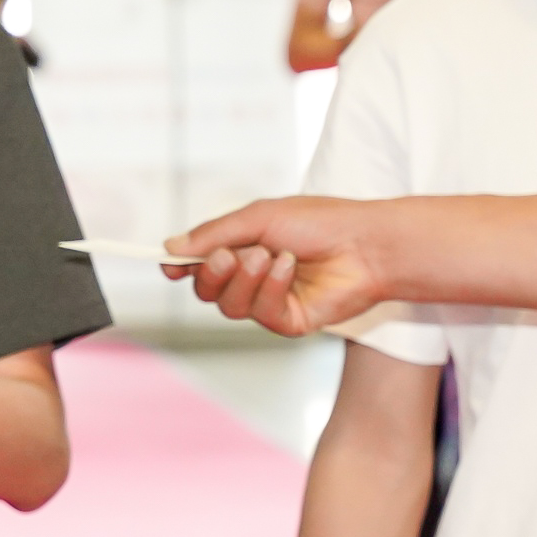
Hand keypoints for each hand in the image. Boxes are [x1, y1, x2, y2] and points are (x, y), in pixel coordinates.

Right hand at [174, 197, 391, 336]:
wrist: (367, 244)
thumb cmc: (321, 222)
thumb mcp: (259, 216)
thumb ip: (213, 234)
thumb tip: (170, 246)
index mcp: (241, 247)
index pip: (198, 262)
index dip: (179, 265)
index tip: (169, 264)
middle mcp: (252, 277)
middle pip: (205, 289)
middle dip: (210, 273)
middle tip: (228, 255)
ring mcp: (270, 300)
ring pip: (228, 305)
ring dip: (244, 279)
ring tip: (269, 255)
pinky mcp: (289, 320)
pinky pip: (261, 313)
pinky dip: (271, 288)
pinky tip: (289, 267)